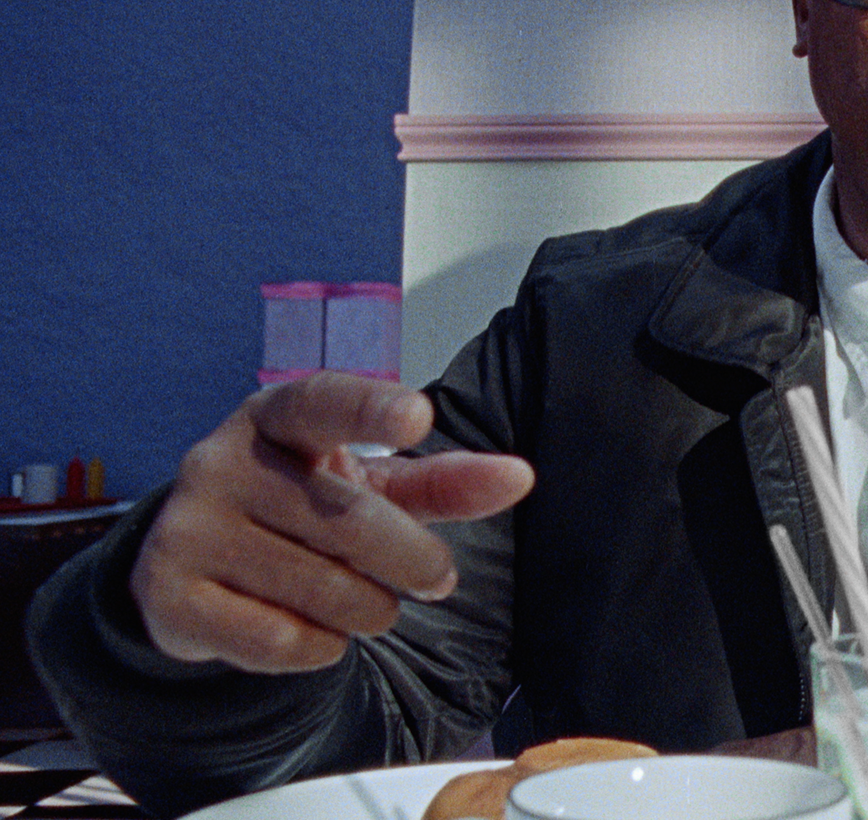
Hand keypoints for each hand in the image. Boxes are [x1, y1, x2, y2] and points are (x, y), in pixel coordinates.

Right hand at [130, 371, 533, 672]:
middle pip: (348, 520)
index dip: (370, 409)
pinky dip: (321, 646)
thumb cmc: (303, 505)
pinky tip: (315, 631)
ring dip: (370, 610)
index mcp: (274, 416)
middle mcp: (219, 461)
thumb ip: (443, 482)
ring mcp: (186, 527)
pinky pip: (279, 639)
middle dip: (413, 561)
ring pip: (320, 588)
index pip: (323, 401)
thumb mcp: (368, 485)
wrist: (194, 565)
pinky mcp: (167, 594)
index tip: (418, 416)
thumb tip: (520, 476)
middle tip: (437, 579)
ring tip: (368, 603)